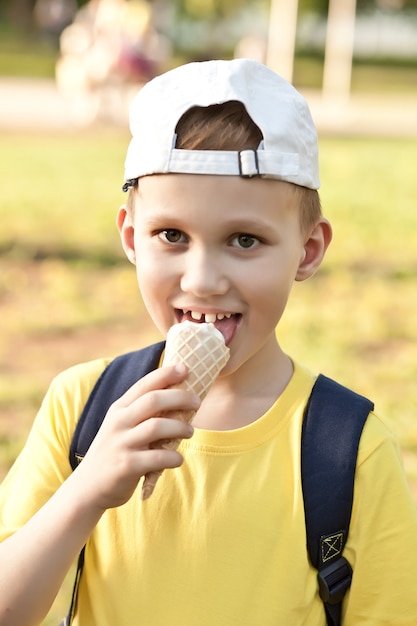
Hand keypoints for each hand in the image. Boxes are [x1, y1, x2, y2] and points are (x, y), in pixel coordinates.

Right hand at [75, 364, 198, 510]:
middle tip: (197, 401)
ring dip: (180, 427)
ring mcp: (122, 443)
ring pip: (158, 427)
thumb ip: (141, 412)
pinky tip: (178, 459)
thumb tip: (177, 396)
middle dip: (180, 397)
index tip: (185, 368)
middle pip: (154, 400)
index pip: (144, 385)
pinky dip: (174, 457)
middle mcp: (119, 422)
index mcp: (119, 409)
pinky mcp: (127, 466)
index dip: (166, 374)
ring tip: (190, 432)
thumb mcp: (120, 427)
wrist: (87, 488)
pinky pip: (159, 457)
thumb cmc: (114, 453)